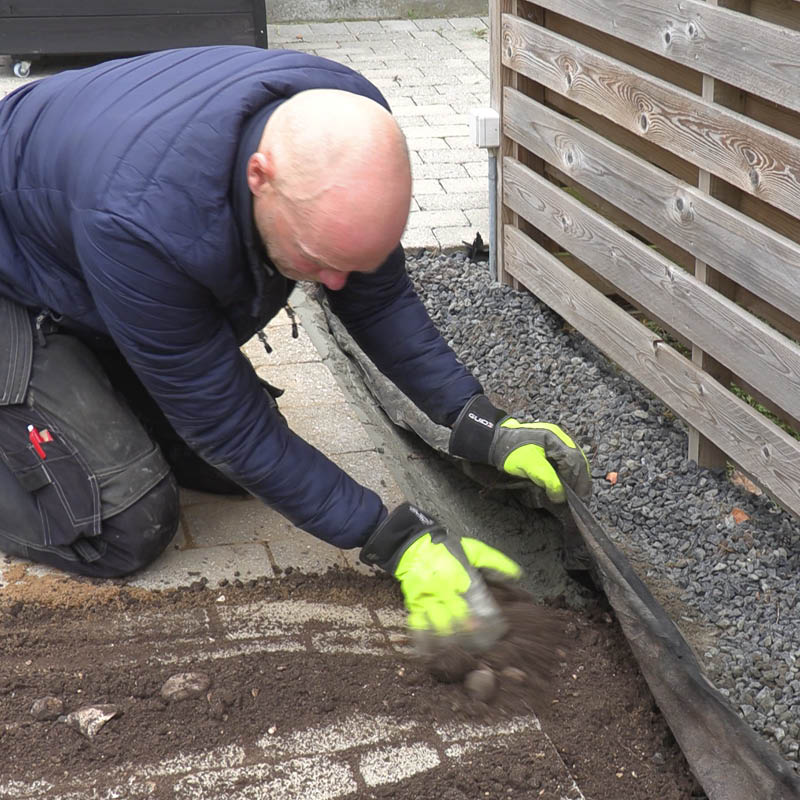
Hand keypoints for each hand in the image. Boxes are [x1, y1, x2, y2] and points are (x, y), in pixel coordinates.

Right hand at [360, 503, 521, 652]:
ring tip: (458, 653)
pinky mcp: (414, 603)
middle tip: (478, 649)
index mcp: (459, 575)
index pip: (474, 603)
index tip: (490, 632)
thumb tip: (516, 575)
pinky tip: (431, 653)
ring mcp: (427, 597)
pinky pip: (418, 625)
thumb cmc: (446, 549)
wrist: (414, 544)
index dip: (483, 621)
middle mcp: (442, 588)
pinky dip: (424, 641)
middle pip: (456, 619)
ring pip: (438, 626)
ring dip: (449, 642)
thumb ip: (494, 562)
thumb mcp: (473, 549)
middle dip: (468, 636)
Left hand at [449, 395, 590, 503]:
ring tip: (577, 498)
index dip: (578, 482)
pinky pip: (565, 464)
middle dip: (580, 483)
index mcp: (556, 438)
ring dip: (576, 480)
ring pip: (573, 463)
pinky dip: (568, 476)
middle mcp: (559, 439)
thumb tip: (561, 496)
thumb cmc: (509, 452)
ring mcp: (555, 443)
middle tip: (581, 502)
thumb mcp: (529, 465)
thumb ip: (547, 479)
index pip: (575, 462)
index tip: (578, 500)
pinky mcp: (550, 450)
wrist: (494, 442)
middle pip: (578, 462)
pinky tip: (567, 487)